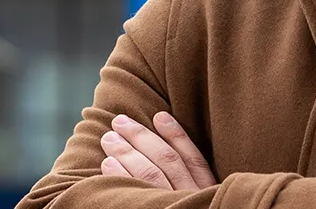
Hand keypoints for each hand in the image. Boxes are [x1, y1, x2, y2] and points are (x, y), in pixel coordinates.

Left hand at [99, 112, 216, 190]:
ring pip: (150, 174)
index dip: (176, 135)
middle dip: (142, 137)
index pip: (194, 159)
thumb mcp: (202, 198)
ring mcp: (173, 205)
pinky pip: (135, 192)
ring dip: (127, 152)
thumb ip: (189, 180)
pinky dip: (120, 175)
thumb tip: (163, 145)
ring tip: (109, 138)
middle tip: (119, 121)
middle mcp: (192, 197)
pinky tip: (108, 163)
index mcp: (207, 191)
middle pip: (167, 161)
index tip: (159, 115)